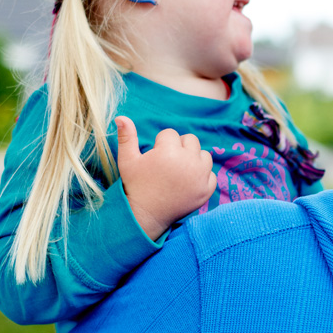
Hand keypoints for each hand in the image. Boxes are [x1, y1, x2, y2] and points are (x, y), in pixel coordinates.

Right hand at [115, 116, 216, 239]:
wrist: (145, 215)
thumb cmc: (135, 185)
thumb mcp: (127, 160)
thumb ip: (126, 137)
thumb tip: (121, 117)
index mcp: (169, 152)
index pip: (170, 134)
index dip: (160, 145)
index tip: (155, 159)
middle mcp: (188, 161)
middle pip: (190, 140)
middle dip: (179, 148)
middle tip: (166, 164)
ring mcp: (200, 176)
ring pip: (203, 154)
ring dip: (193, 159)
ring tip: (177, 172)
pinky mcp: (207, 189)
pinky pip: (210, 173)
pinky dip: (202, 176)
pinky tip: (187, 182)